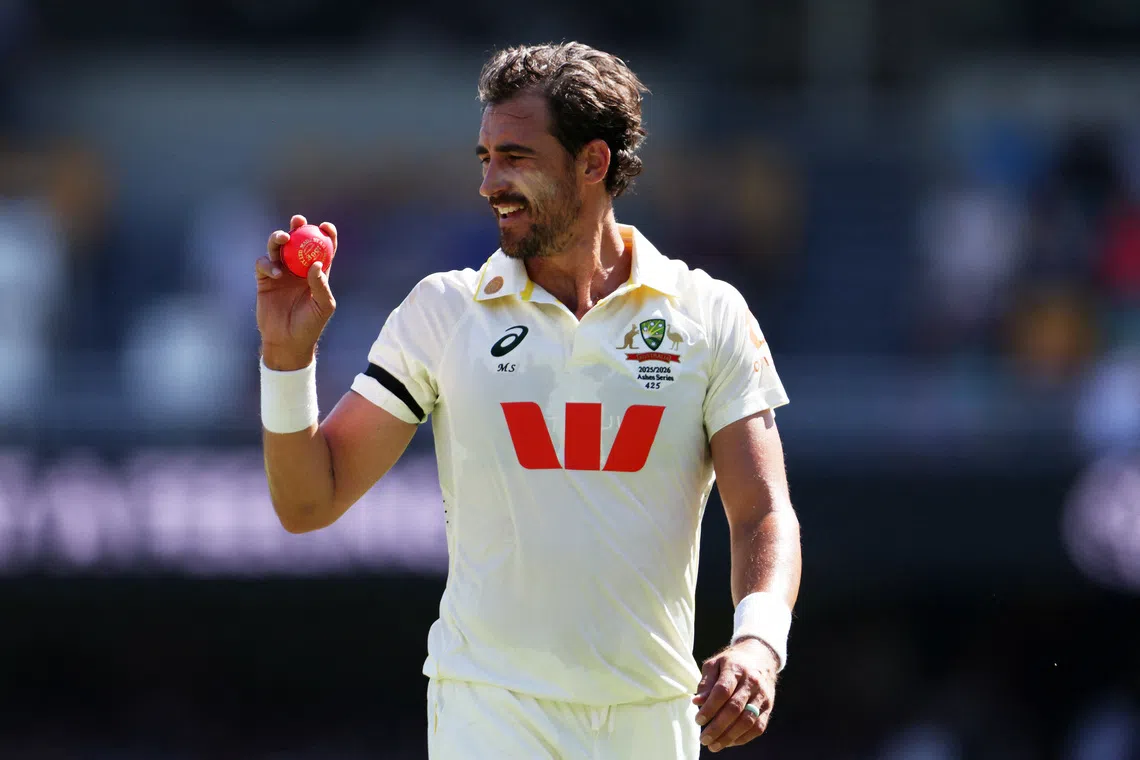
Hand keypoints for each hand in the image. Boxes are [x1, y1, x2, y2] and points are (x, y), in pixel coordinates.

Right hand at [256, 215, 337, 369]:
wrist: (287, 341)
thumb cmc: (310, 325)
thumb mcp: (323, 307)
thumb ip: (321, 285)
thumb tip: (315, 263)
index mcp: (317, 273)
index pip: (323, 249)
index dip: (326, 234)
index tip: (325, 226)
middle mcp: (298, 269)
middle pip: (298, 242)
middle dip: (298, 227)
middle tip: (299, 221)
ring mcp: (281, 273)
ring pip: (277, 248)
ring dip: (278, 238)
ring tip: (283, 238)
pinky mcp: (264, 280)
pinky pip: (263, 264)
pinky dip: (268, 264)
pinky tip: (275, 273)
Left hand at [692, 638, 778, 751]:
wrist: (760, 657)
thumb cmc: (732, 662)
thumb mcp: (715, 664)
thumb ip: (706, 683)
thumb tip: (697, 703)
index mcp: (735, 668)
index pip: (722, 691)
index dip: (710, 708)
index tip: (698, 721)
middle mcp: (752, 682)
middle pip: (735, 709)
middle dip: (717, 727)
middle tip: (703, 739)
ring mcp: (762, 695)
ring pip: (748, 721)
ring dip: (729, 736)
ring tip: (714, 745)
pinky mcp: (769, 707)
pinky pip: (758, 727)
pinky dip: (743, 738)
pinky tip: (729, 742)